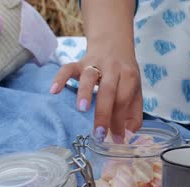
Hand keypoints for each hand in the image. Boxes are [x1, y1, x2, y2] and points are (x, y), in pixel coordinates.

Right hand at [50, 0, 140, 142]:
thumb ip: (133, 116)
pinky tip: (54, 91)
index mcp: (129, 76)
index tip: (114, 140)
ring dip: (85, 92)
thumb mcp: (135, 93)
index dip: (119, 121)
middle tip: (98, 134)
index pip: (123, 100)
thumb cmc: (124, 76)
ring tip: (81, 109)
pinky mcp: (79, 62)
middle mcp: (112, 68)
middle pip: (108, 90)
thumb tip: (124, 138)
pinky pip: (68, 68)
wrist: (114, 44)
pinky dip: (60, 78)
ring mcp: (95, 64)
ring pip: (89, 76)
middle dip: (103, 113)